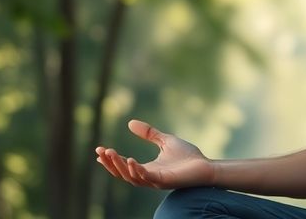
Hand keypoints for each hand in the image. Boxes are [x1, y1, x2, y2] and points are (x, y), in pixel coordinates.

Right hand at [95, 119, 214, 188]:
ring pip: (131, 177)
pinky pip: (146, 178)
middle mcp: (149, 177)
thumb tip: (129, 123)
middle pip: (123, 174)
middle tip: (101, 151)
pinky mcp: (164, 182)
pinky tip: (129, 160)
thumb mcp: (165, 140)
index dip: (110, 160)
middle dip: (111, 163)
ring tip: (111, 153)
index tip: (99, 150)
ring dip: (119, 166)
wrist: (206, 166)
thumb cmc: (188, 156)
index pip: (124, 167)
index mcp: (148, 169)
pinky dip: (136, 170)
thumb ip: (149, 134)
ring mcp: (156, 181)